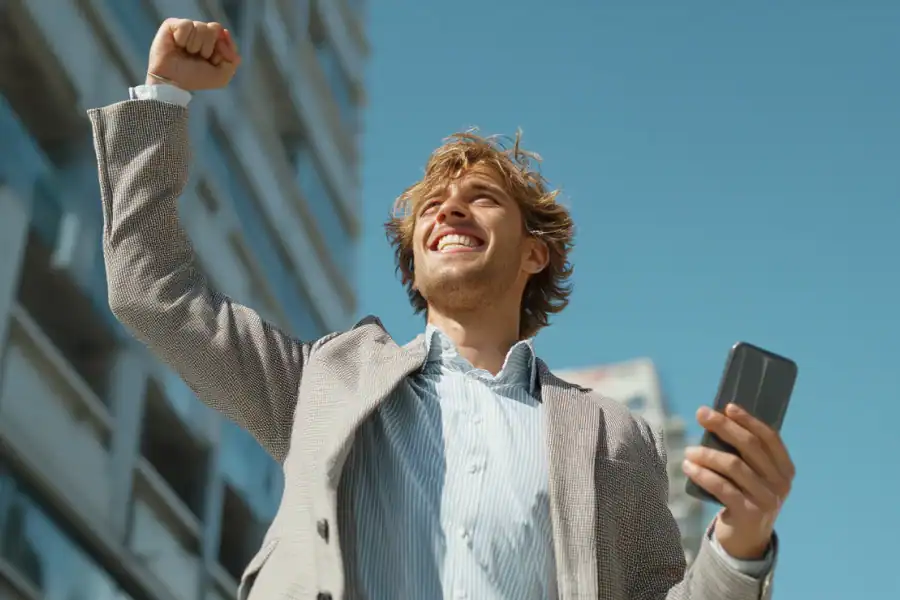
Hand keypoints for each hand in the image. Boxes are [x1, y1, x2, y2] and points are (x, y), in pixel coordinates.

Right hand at [146, 18, 240, 90]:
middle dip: (208, 47)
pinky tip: (177, 46)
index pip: (223, 33)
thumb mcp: (222, 76)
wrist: (172, 81)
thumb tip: (225, 34)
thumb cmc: (195, 78)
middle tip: (198, 57)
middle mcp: (200, 33)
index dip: (221, 48)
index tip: (212, 60)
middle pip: (214, 28)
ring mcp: (187, 28)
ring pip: (201, 27)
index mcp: (212, 42)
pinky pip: (186, 25)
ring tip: (187, 53)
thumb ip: (233, 59)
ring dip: (195, 45)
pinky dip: (183, 39)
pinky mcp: (172, 25)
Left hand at [683, 404, 794, 559]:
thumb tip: (720, 418)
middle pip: (750, 446)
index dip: (749, 420)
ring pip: (733, 465)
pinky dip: (702, 474)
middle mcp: (780, 483)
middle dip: (724, 426)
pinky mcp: (749, 513)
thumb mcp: (755, 476)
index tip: (727, 407)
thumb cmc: (746, 497)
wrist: (747, 539)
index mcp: (785, 469)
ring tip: (689, 450)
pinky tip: (688, 466)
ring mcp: (767, 499)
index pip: (769, 437)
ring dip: (707, 453)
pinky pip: (722, 487)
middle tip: (701, 414)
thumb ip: (746, 454)